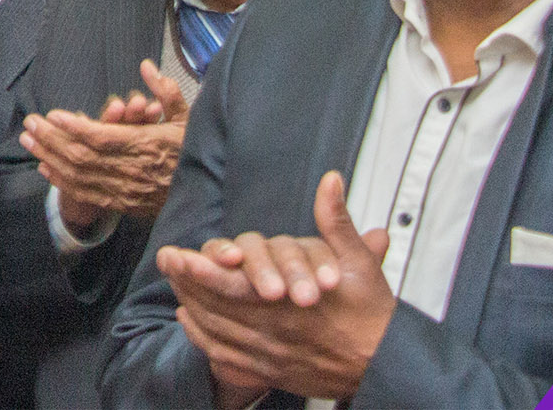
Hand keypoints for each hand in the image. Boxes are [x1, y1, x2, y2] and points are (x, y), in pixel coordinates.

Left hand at [24, 61, 190, 230]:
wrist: (204, 199)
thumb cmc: (193, 153)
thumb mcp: (188, 120)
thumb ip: (167, 92)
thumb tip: (147, 67)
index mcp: (148, 146)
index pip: (103, 138)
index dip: (75, 127)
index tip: (52, 115)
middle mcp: (133, 171)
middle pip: (83, 156)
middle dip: (52, 139)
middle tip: (30, 123)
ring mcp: (125, 191)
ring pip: (79, 175)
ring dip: (50, 157)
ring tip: (28, 141)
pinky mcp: (121, 204)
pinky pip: (85, 193)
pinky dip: (62, 180)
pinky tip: (45, 167)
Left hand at [157, 171, 394, 404]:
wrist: (386, 366)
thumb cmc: (371, 314)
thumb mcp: (358, 262)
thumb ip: (336, 221)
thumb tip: (330, 180)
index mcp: (288, 305)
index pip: (232, 286)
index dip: (200, 270)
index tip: (176, 254)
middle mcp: (273, 332)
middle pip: (215, 308)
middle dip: (186, 282)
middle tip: (166, 261)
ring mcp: (269, 356)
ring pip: (216, 332)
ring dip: (191, 307)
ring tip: (174, 285)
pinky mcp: (271, 373)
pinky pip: (226, 359)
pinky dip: (203, 340)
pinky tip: (191, 322)